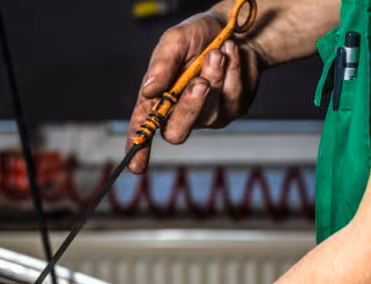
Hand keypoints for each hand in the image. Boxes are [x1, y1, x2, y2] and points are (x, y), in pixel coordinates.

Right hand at [127, 12, 262, 173]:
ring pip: (210, 112)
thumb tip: (150, 90)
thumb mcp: (175, 40)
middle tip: (200, 82)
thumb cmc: (196, 38)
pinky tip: (232, 54)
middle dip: (190, 107)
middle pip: (177, 132)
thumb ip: (162, 64)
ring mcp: (207, 116)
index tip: (136, 166)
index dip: (138, 148)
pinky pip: (234, 97)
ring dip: (217, 76)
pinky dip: (235, 70)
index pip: (142, 129)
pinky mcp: (231, 110)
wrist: (232, 30)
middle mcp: (179, 113)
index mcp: (156, 100)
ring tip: (218, 51)